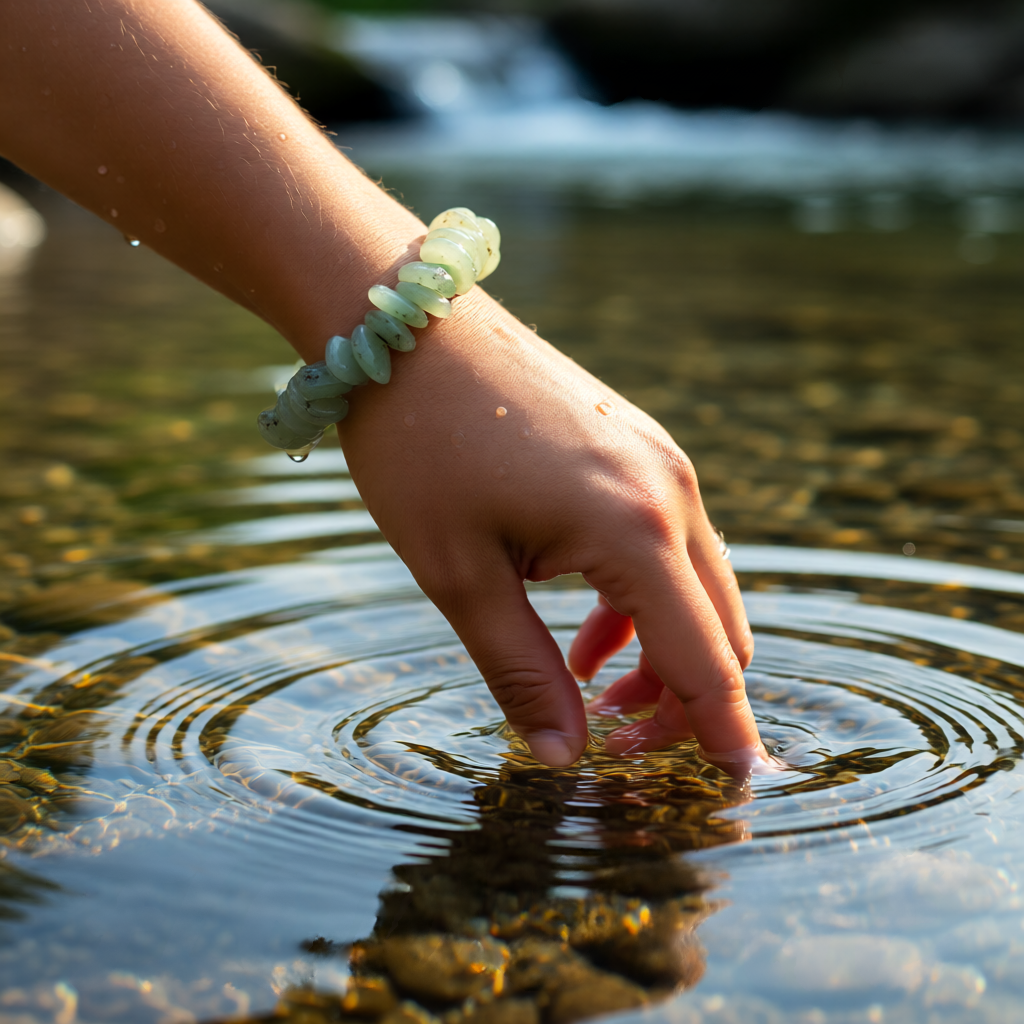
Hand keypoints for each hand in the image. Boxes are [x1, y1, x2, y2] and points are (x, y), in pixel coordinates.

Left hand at [341, 287, 766, 770]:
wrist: (409, 325)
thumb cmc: (420, 446)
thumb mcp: (459, 573)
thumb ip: (520, 671)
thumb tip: (561, 757)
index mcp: (633, 529)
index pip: (704, 660)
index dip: (722, 731)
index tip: (740, 787)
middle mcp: (670, 492)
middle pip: (719, 627)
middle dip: (685, 700)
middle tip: (619, 744)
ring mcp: (660, 461)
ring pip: (699, 586)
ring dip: (664, 650)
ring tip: (593, 688)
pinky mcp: (638, 446)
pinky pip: (669, 542)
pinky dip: (644, 598)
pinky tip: (586, 626)